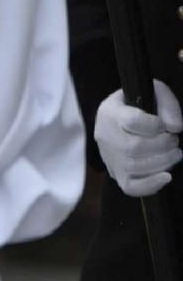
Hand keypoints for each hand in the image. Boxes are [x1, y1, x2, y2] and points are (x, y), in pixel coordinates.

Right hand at [94, 80, 182, 196]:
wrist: (122, 120)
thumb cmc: (140, 105)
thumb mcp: (154, 93)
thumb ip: (167, 104)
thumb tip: (175, 127)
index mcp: (110, 112)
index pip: (131, 122)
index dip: (154, 125)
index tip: (164, 125)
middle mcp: (105, 136)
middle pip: (133, 147)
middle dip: (163, 145)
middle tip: (174, 140)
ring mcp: (110, 157)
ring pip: (134, 167)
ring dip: (163, 161)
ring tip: (174, 153)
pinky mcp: (117, 174)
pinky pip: (130, 187)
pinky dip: (151, 185)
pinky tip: (166, 176)